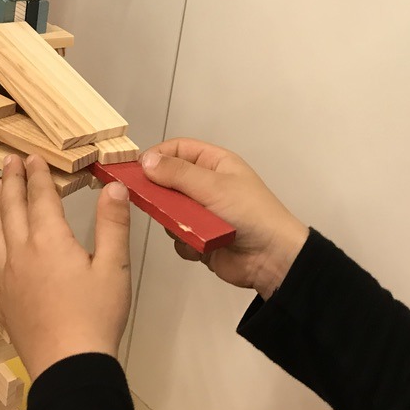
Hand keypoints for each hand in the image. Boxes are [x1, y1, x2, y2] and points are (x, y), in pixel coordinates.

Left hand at [0, 154, 132, 379]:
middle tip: (8, 162)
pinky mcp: (3, 303)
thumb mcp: (114, 267)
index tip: (33, 157)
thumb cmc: (96, 315)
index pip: (40, 197)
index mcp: (49, 241)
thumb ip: (112, 223)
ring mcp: (7, 279)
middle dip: (10, 182)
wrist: (68, 366)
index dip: (36, 175)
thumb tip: (113, 186)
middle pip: (11, 210)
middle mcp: (21, 254)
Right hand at [141, 139, 309, 299]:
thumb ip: (177, 173)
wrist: (272, 259)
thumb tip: (146, 161)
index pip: (177, 150)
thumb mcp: (213, 186)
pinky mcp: (200, 238)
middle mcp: (207, 185)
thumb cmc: (251, 214)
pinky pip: (178, 237)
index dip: (157, 157)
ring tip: (193, 229)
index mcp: (214, 164)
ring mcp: (203, 213)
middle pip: (168, 182)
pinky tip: (201, 247)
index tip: (137, 170)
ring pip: (169, 212)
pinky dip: (186, 243)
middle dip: (162, 195)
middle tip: (157, 204)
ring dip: (176, 222)